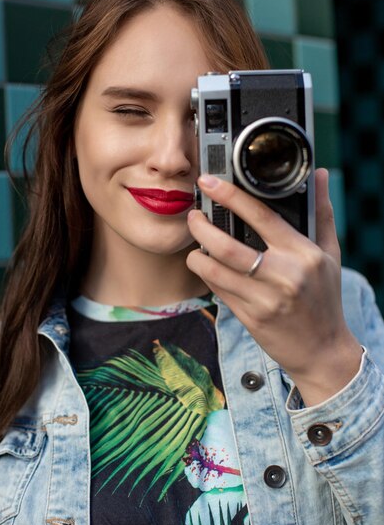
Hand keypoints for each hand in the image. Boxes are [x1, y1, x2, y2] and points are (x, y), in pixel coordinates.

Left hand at [186, 169, 362, 405]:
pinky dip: (207, 276)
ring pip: (216, 271)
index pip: (262, 216)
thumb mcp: (330, 254)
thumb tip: (320, 174)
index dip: (231, 196)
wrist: (323, 350)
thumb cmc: (326, 298)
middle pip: (228, 246)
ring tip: (194, 246)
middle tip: (193, 216)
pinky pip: (219, 291)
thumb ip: (321, 213)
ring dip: (197, 256)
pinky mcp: (251, 318)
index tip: (209, 183)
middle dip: (201, 227)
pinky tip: (206, 267)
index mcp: (303, 254)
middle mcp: (283, 275)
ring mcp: (265, 299)